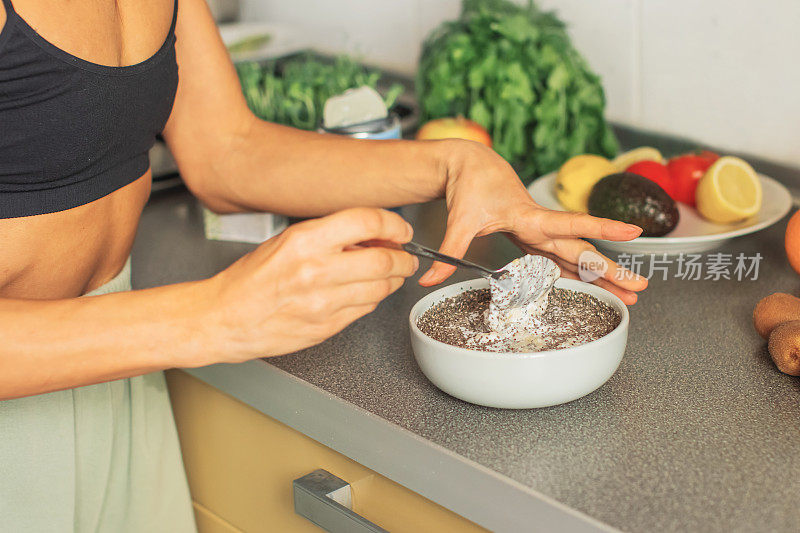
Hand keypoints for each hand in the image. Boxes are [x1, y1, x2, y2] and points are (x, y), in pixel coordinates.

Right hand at [206, 208, 417, 361]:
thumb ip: (330, 236)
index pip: (367, 222)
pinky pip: (365, 310)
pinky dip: (372, 299)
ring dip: (393, 281)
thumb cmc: (251, 279)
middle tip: (405, 257)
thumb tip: (371, 237)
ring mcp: (323, 303)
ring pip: (380, 289)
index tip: (401, 231)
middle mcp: (316, 271)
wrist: (225, 317)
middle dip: (403, 259)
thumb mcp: (287, 241)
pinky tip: (363, 292)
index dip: (394, 226)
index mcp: (305, 241)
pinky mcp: (327, 327)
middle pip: (384, 261)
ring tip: (388, 274)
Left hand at [418, 141, 647, 303]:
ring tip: (630, 294)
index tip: (634, 233)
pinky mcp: (536, 235)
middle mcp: (542, 225)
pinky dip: (581, 272)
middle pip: (583, 249)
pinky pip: (563, 257)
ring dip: (603, 275)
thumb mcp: (458, 220)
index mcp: (530, 217)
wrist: (471, 165)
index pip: (571, 224)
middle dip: (612, 269)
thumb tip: (427, 279)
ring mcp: (542, 231)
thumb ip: (448, 250)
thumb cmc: (469, 186)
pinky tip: (595, 286)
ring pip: (577, 255)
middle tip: (640, 287)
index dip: (602, 229)